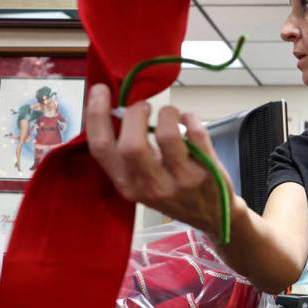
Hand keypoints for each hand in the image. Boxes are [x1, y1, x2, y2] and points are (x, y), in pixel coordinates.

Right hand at [85, 83, 238, 238]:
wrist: (212, 216)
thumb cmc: (172, 191)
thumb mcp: (142, 181)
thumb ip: (127, 154)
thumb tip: (117, 108)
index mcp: (127, 185)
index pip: (101, 149)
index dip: (96, 115)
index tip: (100, 90)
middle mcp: (150, 186)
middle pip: (131, 144)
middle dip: (135, 114)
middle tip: (144, 107)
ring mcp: (180, 182)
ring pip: (167, 136)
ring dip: (167, 113)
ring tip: (169, 113)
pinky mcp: (206, 173)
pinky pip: (196, 134)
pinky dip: (190, 118)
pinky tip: (188, 120)